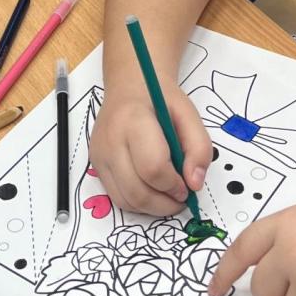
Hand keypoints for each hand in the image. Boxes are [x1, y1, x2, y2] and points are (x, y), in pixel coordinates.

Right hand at [89, 83, 211, 216]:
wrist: (130, 86)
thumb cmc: (160, 99)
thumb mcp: (188, 114)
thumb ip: (199, 148)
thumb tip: (194, 184)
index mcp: (134, 120)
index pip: (152, 168)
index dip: (174, 185)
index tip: (187, 186)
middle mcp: (110, 140)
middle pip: (136, 191)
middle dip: (164, 203)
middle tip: (181, 198)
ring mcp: (99, 154)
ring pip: (125, 201)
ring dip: (152, 208)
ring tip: (169, 196)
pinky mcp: (95, 164)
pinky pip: (117, 196)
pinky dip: (138, 202)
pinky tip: (153, 191)